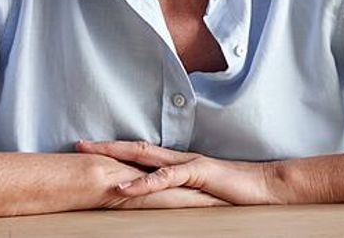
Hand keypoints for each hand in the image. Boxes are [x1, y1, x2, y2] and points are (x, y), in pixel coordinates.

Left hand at [76, 140, 289, 208]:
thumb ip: (182, 191)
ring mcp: (188, 163)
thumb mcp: (202, 192)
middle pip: (135, 148)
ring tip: (91, 159)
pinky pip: (166, 177)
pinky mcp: (198, 173)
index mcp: (179, 163)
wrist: (266, 186)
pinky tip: (124, 186)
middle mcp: (180, 158)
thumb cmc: (237, 192)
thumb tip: (161, 199)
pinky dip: (143, 182)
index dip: (115, 150)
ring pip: (145, 157)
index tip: (91, 150)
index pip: (141, 153)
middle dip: (106, 146)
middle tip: (78, 145)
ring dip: (116, 157)